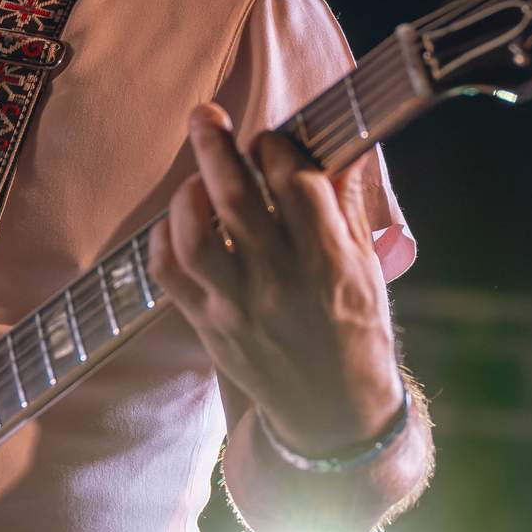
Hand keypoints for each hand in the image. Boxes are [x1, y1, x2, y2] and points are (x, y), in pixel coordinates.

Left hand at [148, 104, 401, 457]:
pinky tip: (175, 223)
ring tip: (195, 178)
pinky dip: (163, 240)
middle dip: (216, 147)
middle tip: (206, 116)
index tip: (270, 137)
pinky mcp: (209, 328)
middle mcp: (282, 282)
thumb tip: (346, 144)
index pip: (296, 183)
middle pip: (237, 199)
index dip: (277, 146)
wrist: (334, 416)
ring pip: (194, 238)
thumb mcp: (368, 269)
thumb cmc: (357, 334)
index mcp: (331, 262)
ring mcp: (239, 308)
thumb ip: (349, 206)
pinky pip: (169, 275)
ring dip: (187, 196)